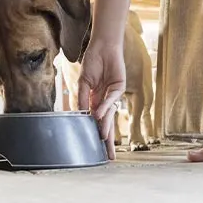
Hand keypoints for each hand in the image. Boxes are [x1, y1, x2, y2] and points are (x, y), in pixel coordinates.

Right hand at [76, 39, 125, 159]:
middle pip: (106, 123)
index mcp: (95, 101)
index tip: (95, 149)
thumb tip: (83, 115)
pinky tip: (98, 116)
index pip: (96, 121)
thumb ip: (83, 98)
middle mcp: (105, 100)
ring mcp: (113, 95)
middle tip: (108, 157)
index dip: (95, 133)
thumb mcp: (83, 83)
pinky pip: (110, 100)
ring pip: (109, 115)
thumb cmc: (92, 61)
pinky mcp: (119, 87)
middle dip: (107, 140)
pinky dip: (104, 108)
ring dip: (106, 128)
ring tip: (104, 142)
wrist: (102, 46)